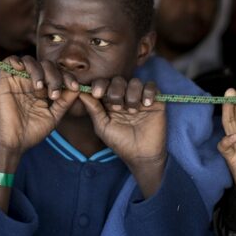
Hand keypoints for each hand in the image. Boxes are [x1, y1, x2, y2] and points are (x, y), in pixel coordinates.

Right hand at [0, 56, 79, 155]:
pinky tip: (23, 71)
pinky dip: (17, 61)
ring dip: (38, 70)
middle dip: (54, 76)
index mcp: (44, 89)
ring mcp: (18, 80)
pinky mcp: (4, 81)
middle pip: (46, 65)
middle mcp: (31, 82)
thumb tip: (78, 87)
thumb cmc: (33, 131)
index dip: (67, 77)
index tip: (74, 87)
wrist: (15, 142)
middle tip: (54, 93)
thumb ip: (65, 101)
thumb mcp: (54, 115)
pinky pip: (9, 61)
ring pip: (30, 61)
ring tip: (39, 87)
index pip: (58, 74)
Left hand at [79, 77, 166, 196]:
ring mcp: (139, 98)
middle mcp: (124, 96)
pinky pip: (151, 86)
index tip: (97, 94)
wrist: (141, 155)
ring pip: (135, 82)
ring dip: (132, 95)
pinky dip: (148, 92)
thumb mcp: (102, 127)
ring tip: (132, 112)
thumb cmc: (120, 142)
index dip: (100, 85)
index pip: (104, 84)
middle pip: (119, 80)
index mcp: (109, 101)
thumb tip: (80, 92)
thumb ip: (93, 109)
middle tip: (117, 107)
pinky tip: (146, 105)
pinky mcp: (155, 101)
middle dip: (116, 91)